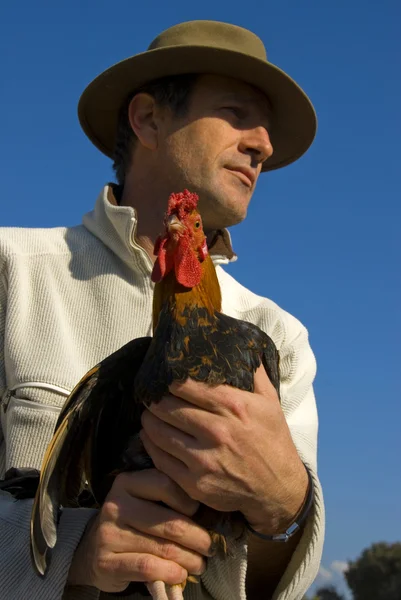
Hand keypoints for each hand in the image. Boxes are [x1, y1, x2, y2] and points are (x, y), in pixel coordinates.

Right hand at [67, 469, 211, 592]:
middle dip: (197, 537)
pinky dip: (170, 573)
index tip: (201, 514)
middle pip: (169, 522)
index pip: (165, 484)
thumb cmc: (131, 522)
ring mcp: (108, 534)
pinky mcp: (105, 562)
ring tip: (200, 563)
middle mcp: (116, 505)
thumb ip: (168, 497)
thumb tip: (208, 510)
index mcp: (127, 482)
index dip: (189, 501)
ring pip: (162, 548)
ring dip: (189, 559)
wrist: (93, 548)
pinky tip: (180, 575)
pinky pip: (147, 567)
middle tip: (210, 547)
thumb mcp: (144, 500)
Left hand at [140, 366, 308, 535]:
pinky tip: (152, 437)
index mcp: (234, 406)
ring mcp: (204, 459)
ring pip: (157, 431)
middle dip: (155, 399)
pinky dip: (151, 445)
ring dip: (149, 420)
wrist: (279, 490)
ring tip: (149, 414)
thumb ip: (255, 373)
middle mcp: (217, 431)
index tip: (163, 379)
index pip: (185, 385)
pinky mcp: (195, 483)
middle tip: (151, 396)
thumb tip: (243, 347)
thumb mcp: (271, 403)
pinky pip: (159, 459)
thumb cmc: (273, 442)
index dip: (169, 380)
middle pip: (166, 406)